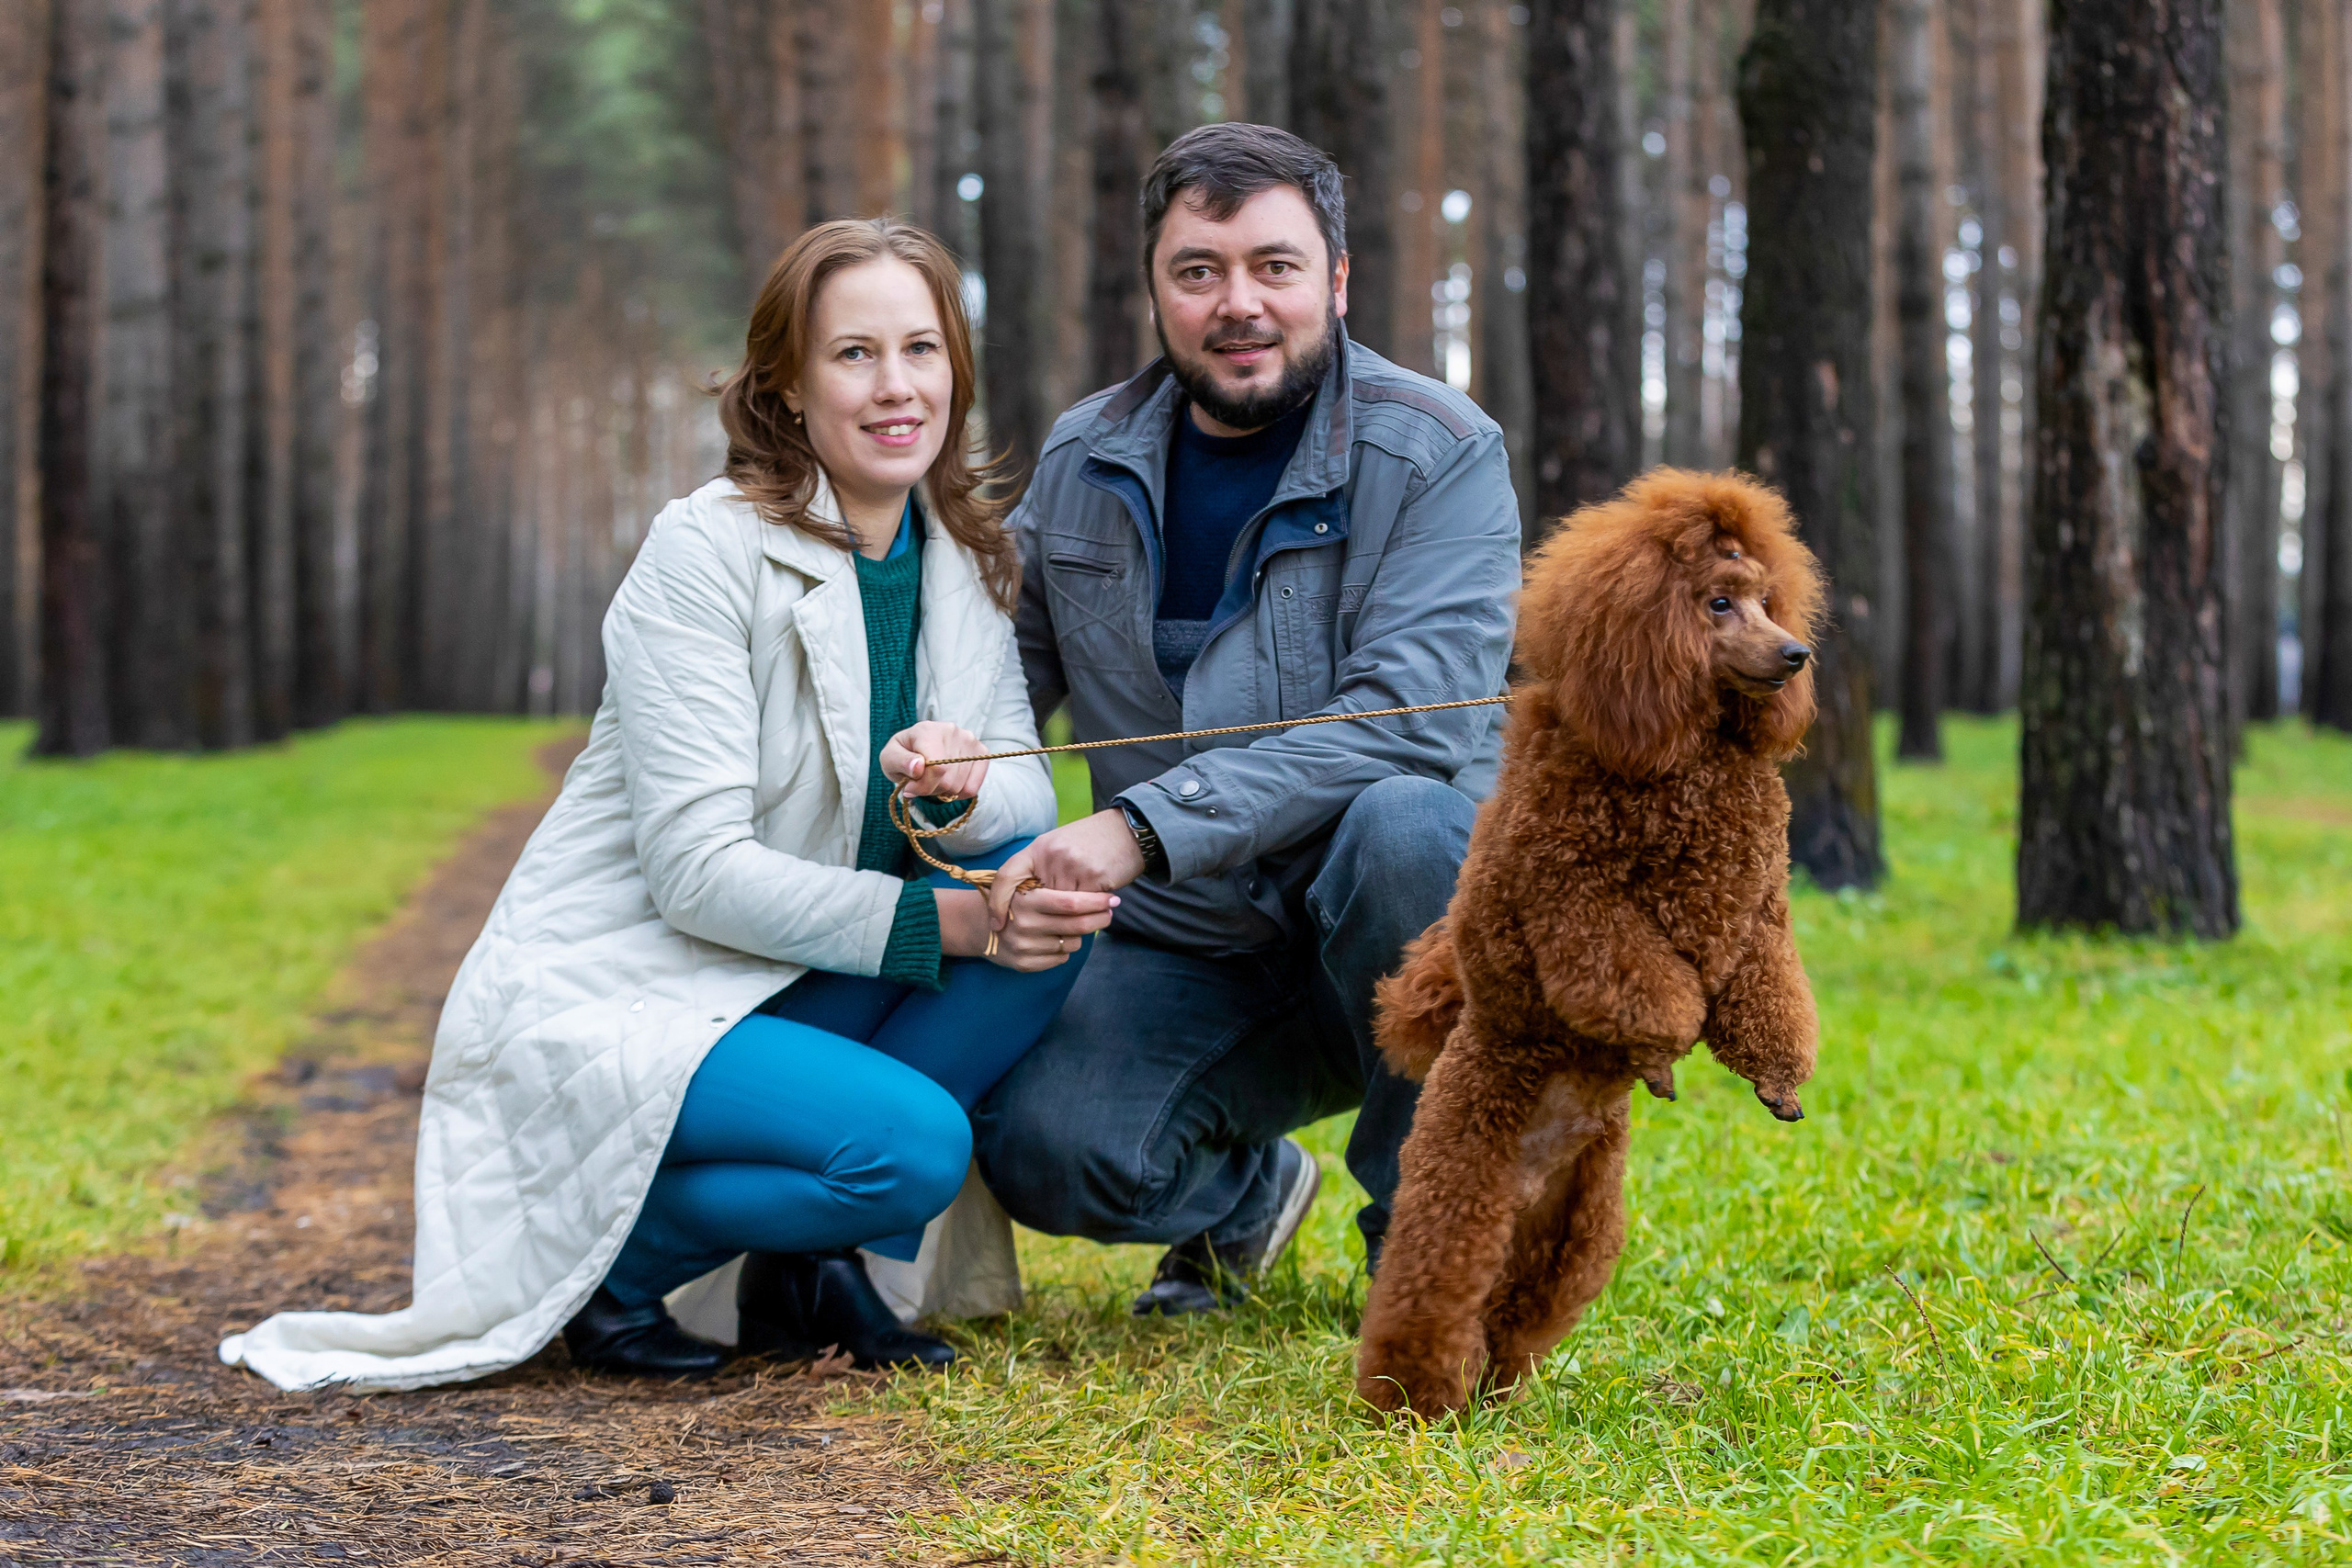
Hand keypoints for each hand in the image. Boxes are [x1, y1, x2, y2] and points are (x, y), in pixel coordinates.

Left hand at [882, 721, 988, 801]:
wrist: (918, 748)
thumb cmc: (902, 755)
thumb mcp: (889, 759)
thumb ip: (900, 762)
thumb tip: (918, 766)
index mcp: (927, 730)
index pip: (937, 768)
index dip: (923, 786)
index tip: (910, 788)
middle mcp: (952, 731)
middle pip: (948, 780)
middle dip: (931, 789)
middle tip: (921, 783)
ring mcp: (970, 741)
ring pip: (960, 786)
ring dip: (944, 791)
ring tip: (934, 780)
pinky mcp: (981, 753)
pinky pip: (973, 787)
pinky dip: (959, 792)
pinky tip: (948, 783)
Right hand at [936, 887, 1115, 970]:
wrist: (978, 925)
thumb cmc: (1012, 899)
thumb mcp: (1023, 881)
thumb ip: (1052, 882)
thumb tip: (1094, 890)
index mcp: (1026, 899)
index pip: (1071, 903)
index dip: (1096, 901)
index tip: (1111, 897)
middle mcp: (1024, 925)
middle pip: (1077, 925)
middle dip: (1100, 918)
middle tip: (1109, 912)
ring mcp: (1024, 947)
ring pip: (1073, 943)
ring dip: (1081, 934)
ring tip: (1076, 924)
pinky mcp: (1024, 964)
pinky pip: (1061, 958)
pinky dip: (1066, 948)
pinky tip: (1058, 939)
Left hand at [983, 810, 1146, 932]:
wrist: (1128, 830)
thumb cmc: (1091, 842)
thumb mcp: (1059, 847)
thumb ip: (1042, 871)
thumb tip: (1026, 904)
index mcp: (1038, 847)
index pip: (1006, 877)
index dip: (997, 902)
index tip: (997, 924)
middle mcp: (1051, 854)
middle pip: (1037, 900)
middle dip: (1043, 916)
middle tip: (1049, 926)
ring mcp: (1072, 864)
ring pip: (1061, 907)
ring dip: (1071, 916)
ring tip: (1083, 914)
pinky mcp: (1093, 876)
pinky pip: (1083, 906)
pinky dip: (1089, 911)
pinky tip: (1100, 905)